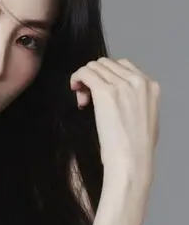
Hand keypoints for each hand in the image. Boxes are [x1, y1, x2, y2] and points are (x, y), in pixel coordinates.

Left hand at [70, 58, 159, 182]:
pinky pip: (85, 72)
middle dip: (94, 77)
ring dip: (84, 79)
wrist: (131, 160)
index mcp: (150, 86)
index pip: (123, 65)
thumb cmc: (135, 148)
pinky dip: (77, 78)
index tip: (99, 93)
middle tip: (87, 98)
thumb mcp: (146, 118)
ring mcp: (121, 85)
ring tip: (83, 101)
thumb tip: (119, 96)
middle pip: (106, 64)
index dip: (106, 76)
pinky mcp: (105, 92)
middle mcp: (137, 81)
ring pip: (94, 66)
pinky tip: (75, 90)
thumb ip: (136, 101)